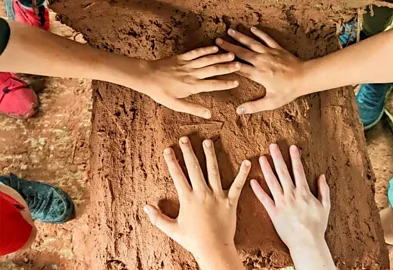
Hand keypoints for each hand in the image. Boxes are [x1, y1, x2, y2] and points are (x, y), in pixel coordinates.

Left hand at [134, 46, 239, 118]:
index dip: (226, 84)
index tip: (237, 82)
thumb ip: (194, 108)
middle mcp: (192, 74)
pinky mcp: (182, 58)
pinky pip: (196, 53)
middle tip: (240, 65)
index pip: (213, 84)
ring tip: (232, 55)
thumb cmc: (161, 92)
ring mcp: (187, 64)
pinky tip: (215, 48)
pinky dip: (206, 50)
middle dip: (227, 68)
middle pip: (213, 69)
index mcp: (192, 86)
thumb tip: (209, 114)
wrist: (146, 77)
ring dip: (220, 57)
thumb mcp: (176, 105)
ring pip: (207, 59)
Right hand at [144, 137, 249, 268]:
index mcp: (187, 198)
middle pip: (194, 168)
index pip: (177, 175)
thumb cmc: (193, 240)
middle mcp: (202, 193)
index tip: (168, 149)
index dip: (172, 161)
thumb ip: (158, 218)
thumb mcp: (172, 230)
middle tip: (185, 139)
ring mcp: (217, 196)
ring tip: (207, 142)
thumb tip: (145, 207)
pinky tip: (247, 162)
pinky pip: (237, 186)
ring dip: (210, 155)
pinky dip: (242, 174)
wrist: (213, 249)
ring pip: (213, 171)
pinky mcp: (230, 201)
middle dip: (189, 152)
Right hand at [216, 28, 304, 114]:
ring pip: (252, 43)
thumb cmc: (288, 91)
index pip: (238, 67)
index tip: (216, 59)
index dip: (226, 63)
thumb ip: (254, 106)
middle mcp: (261, 61)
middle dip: (229, 46)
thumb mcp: (272, 102)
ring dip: (240, 37)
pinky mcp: (277, 49)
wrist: (305, 77)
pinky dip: (259, 33)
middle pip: (242, 52)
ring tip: (229, 31)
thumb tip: (239, 111)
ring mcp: (269, 53)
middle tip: (217, 41)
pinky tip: (252, 29)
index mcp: (258, 74)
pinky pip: (266, 39)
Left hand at [250, 144, 334, 269]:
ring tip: (261, 158)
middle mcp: (291, 194)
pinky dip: (258, 190)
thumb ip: (324, 190)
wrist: (307, 242)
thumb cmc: (317, 226)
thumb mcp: (325, 206)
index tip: (292, 147)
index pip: (298, 170)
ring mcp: (281, 203)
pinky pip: (264, 199)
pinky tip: (252, 181)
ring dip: (266, 169)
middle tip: (272, 146)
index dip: (295, 158)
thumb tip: (322, 176)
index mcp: (304, 192)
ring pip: (272, 182)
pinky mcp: (273, 212)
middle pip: (283, 172)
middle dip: (278, 158)